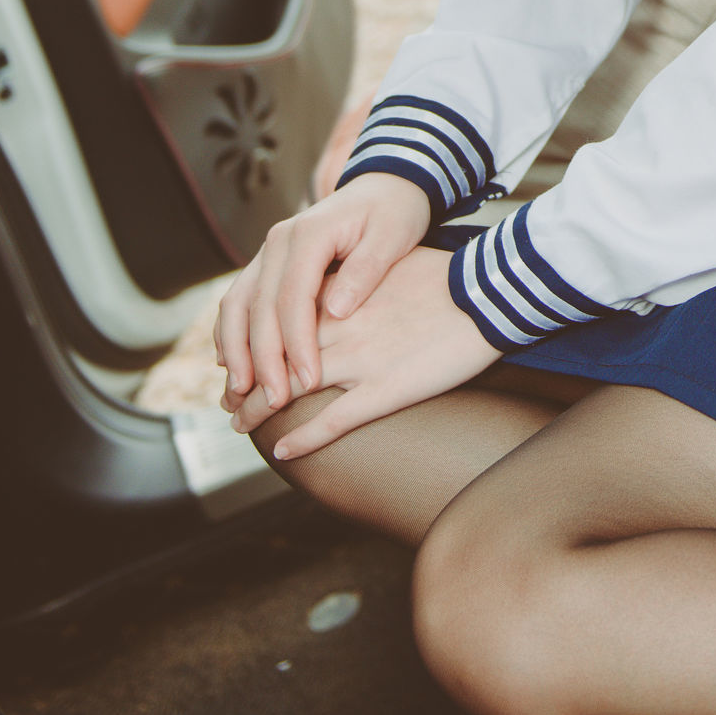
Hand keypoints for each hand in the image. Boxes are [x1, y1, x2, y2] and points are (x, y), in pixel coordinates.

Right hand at [216, 172, 432, 415]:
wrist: (385, 184)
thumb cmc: (394, 212)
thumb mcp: (392, 236)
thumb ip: (365, 271)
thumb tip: (336, 312)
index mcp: (309, 233)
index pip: (293, 298)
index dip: (297, 344)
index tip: (308, 382)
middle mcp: (278, 241)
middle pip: (258, 307)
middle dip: (262, 359)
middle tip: (273, 402)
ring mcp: (268, 252)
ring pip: (238, 305)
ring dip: (236, 351)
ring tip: (242, 394)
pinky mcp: (268, 264)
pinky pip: (240, 302)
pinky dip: (232, 335)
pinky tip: (234, 366)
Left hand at [235, 244, 500, 458]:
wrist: (488, 293)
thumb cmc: (447, 276)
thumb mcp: (393, 263)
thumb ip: (360, 273)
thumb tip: (341, 280)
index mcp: (341, 295)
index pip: (280, 319)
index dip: (254, 339)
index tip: (240, 353)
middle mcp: (341, 327)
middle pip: (274, 356)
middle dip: (245, 379)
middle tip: (227, 396)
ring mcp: (360, 361)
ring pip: (291, 389)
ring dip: (258, 410)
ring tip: (238, 424)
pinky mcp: (385, 389)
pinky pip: (333, 421)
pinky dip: (303, 438)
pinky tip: (282, 451)